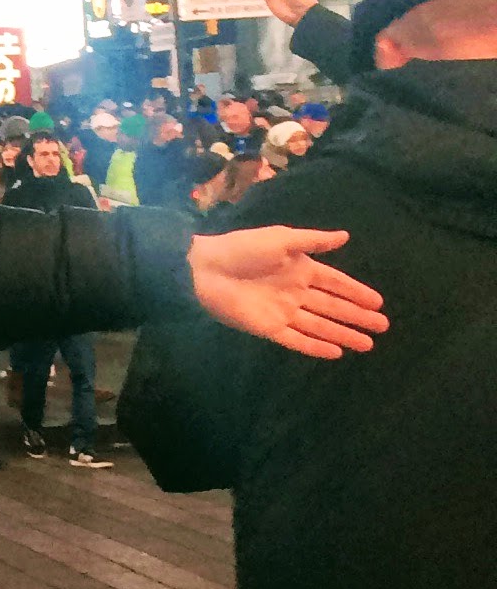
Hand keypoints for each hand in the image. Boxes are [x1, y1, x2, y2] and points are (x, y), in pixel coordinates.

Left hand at [187, 227, 386, 359]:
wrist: (205, 269)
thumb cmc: (242, 249)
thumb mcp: (281, 239)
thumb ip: (313, 241)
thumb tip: (346, 236)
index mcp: (300, 269)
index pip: (335, 283)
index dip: (356, 292)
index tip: (379, 302)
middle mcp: (295, 292)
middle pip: (333, 307)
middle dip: (357, 316)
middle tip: (383, 326)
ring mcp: (283, 311)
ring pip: (320, 325)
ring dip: (343, 334)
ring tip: (367, 344)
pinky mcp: (269, 328)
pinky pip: (297, 340)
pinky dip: (316, 347)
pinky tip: (336, 353)